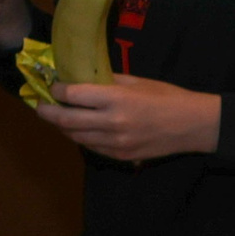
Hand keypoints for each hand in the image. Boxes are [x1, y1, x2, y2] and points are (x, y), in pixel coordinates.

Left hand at [33, 78, 221, 162]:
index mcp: (117, 98)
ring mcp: (115, 142)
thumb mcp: (138, 82)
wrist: (193, 125)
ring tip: (58, 118)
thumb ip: (109, 82)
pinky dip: (81, 137)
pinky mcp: (120, 155)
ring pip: (75, 136)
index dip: (57, 90)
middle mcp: (112, 122)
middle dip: (47, 112)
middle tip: (41, 106)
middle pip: (66, 119)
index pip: (73, 95)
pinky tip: (80, 130)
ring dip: (62, 127)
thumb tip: (83, 80)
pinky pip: (91, 147)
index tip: (54, 87)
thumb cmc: (168, 97)